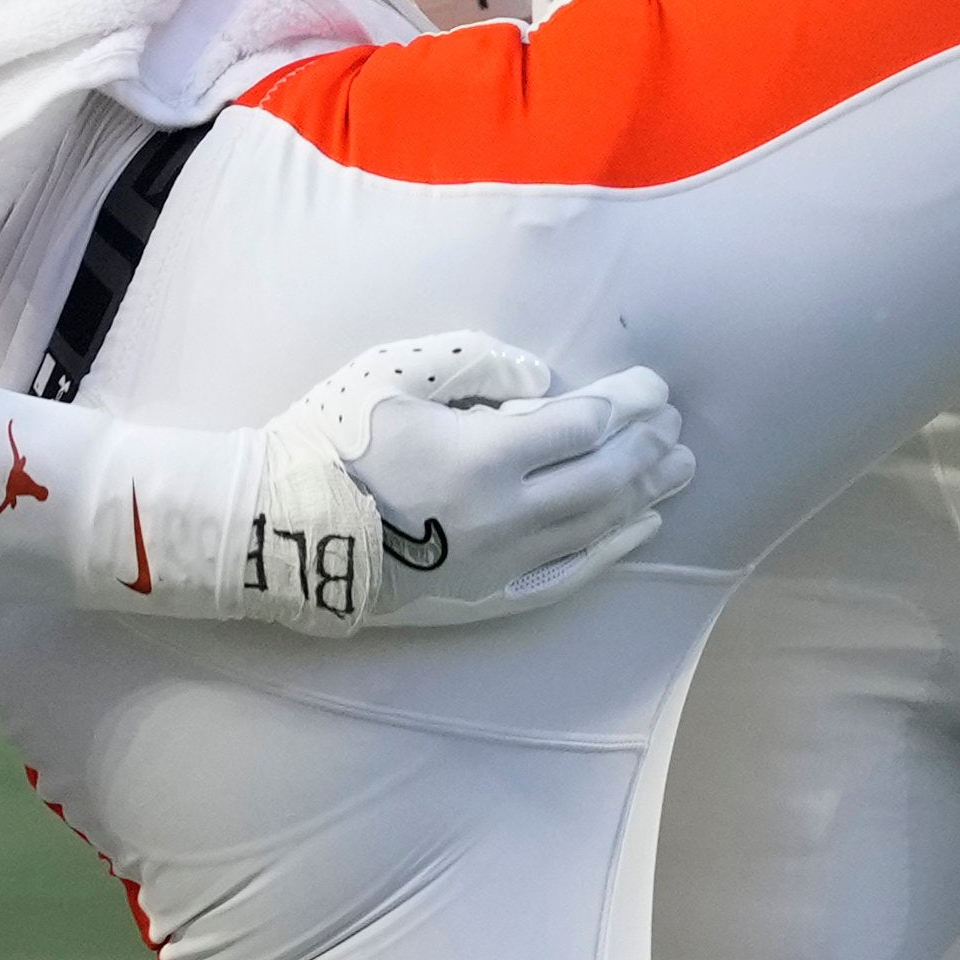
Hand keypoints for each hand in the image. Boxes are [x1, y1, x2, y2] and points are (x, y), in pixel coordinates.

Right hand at [113, 333, 691, 629]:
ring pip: (596, 525)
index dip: (626, 402)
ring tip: (679, 468)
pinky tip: (641, 528)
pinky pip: (568, 575)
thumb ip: (477, 363)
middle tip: (673, 422)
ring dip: (646, 493)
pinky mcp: (487, 595)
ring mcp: (501, 562)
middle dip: (647, 445)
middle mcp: (507, 515)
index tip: (648, 386)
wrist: (279, 527)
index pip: (583, 425)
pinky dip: (611, 549)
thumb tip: (543, 380)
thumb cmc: (331, 438)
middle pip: (603, 477)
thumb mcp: (395, 371)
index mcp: (485, 455)